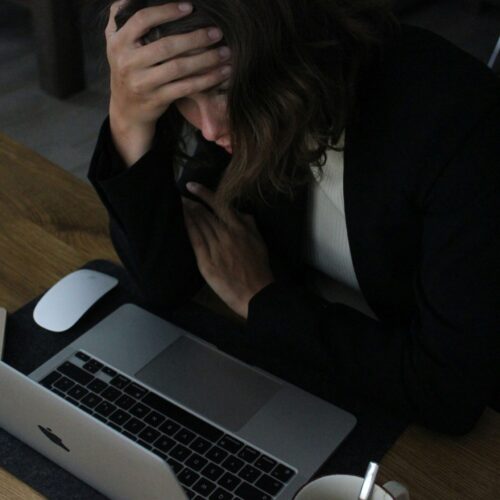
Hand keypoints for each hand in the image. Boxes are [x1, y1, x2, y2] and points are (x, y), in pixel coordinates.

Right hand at [105, 1, 231, 162]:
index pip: (142, 20)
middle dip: (195, 38)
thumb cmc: (128, 70)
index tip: (190, 7)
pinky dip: (206, 80)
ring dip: (206, 59)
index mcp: (118, 43)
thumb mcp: (116, 45)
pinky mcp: (157, 99)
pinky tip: (221, 73)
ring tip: (224, 52)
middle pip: (166, 45)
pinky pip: (186, 88)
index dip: (166, 12)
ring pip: (179, 68)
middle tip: (217, 32)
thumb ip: (121, 19)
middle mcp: (128, 63)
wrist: (126, 109)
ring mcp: (142, 83)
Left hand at [182, 183, 273, 318]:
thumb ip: (250, 224)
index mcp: (240, 229)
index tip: (192, 186)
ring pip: (199, 224)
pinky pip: (195, 240)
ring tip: (178, 204)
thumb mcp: (260, 242)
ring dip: (188, 212)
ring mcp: (215, 248)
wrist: (256, 294)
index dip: (204, 193)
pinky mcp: (206, 262)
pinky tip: (181, 220)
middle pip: (205, 214)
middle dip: (191, 203)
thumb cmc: (259, 269)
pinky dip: (188, 227)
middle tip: (180, 195)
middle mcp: (226, 235)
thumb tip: (239, 212)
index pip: (219, 205)